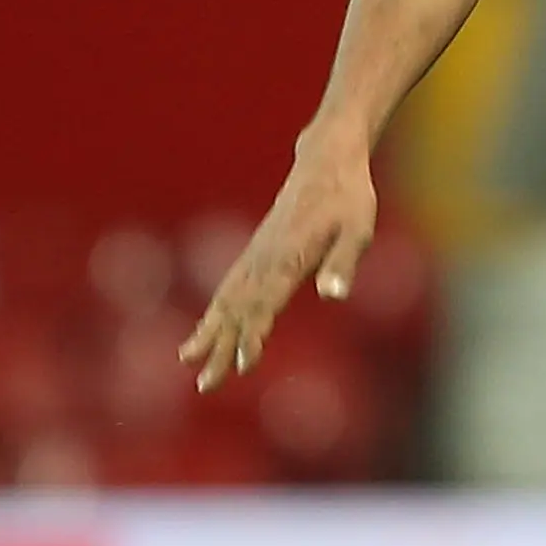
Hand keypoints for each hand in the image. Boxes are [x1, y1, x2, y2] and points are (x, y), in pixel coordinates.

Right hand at [180, 146, 374, 390]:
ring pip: (227, 299)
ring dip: (209, 331)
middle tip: (205, 385)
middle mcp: (265, 258)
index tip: (243, 365)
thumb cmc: (350, 196)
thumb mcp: (359, 227)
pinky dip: (215, 309)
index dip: (255, 335)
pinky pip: (230, 285)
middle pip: (240, 310)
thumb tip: (334, 295)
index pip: (268, 304)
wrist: (327, 160)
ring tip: (186, 360)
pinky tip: (206, 327)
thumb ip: (344, 262)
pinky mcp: (257, 250)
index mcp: (290, 256)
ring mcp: (257, 254)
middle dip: (222, 348)